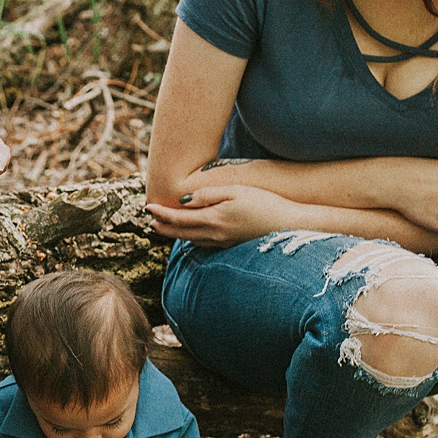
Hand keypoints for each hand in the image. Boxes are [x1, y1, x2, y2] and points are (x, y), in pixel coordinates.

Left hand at [146, 184, 295, 248]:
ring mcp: (223, 243)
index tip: (147, 207)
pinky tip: (190, 235)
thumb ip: (208, 194)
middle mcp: (215, 235)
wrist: (290, 226)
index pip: (179, 218)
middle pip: (181, 233)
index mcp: (214, 219)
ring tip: (164, 227)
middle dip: (163, 226)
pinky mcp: (231, 245)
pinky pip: (204, 244)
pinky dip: (190, 238)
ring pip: (191, 240)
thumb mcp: (236, 191)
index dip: (161, 213)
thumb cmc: (266, 203)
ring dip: (175, 234)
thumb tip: (184, 200)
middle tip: (150, 220)